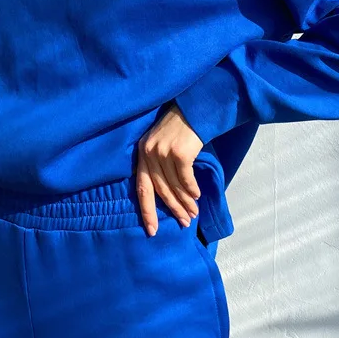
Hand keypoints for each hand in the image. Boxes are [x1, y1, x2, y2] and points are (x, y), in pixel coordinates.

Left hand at [136, 102, 202, 236]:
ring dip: (185, 202)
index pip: (141, 187)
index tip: (152, 230)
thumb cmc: (180, 128)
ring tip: (193, 213)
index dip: (147, 210)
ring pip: (174, 186)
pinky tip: (197, 196)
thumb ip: (159, 164)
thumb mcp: (162, 143)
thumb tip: (168, 194)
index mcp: (142, 152)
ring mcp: (163, 152)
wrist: (194, 107)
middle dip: (173, 208)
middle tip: (184, 223)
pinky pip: (185, 179)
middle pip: (160, 190)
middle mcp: (149, 152)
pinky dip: (192, 190)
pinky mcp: (179, 153)